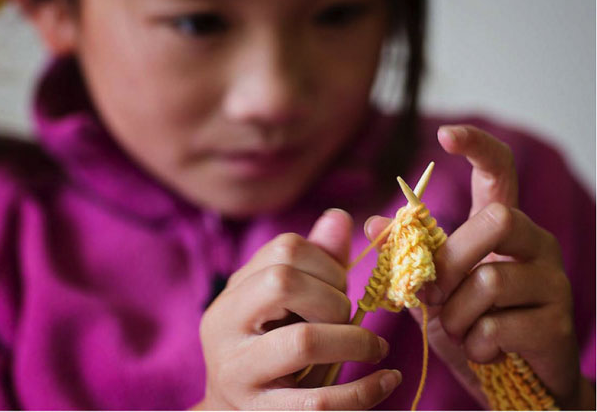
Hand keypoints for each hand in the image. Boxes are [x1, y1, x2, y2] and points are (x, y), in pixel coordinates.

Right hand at [195, 209, 401, 409]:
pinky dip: (366, 389)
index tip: (340, 286)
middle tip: (346, 318)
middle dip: (333, 298)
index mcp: (232, 294)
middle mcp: (224, 328)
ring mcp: (239, 374)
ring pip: (303, 341)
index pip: (283, 249)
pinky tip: (387, 379)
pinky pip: (320, 402)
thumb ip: (313, 263)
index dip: (327, 262)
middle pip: (282, 282)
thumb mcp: (284, 306)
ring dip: (353, 340)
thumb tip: (340, 217)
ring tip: (371, 348)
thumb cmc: (268, 351)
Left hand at [366, 125, 591, 408]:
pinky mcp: (556, 323)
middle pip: (496, 220)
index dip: (477, 147)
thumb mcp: (434, 289)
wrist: (515, 382)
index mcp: (503, 228)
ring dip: (456, 314)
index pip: (499, 171)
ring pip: (488, 280)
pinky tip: (481, 350)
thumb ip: (408, 257)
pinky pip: (496, 325)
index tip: (445, 135)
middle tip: (433, 294)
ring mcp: (552, 282)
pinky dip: (473, 344)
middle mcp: (535, 243)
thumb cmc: (472, 324)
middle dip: (451, 260)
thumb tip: (371, 223)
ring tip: (459, 330)